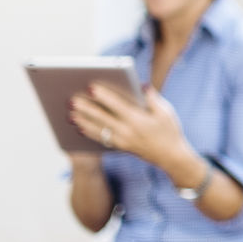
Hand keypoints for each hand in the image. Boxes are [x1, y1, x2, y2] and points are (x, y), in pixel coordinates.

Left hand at [69, 83, 191, 170]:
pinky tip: (80, 126)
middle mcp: (128, 131)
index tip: (90, 87)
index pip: (117, 105)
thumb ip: (153, 98)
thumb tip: (142, 85)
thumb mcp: (166, 112)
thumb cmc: (170, 131)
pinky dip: (90, 132)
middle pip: (102, 117)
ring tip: (70, 113)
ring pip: (98, 129)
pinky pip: (102, 139)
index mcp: (138, 120)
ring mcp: (123, 140)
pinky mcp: (120, 146)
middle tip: (72, 99)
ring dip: (83, 121)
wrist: (171, 156)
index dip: (103, 96)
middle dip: (86, 108)